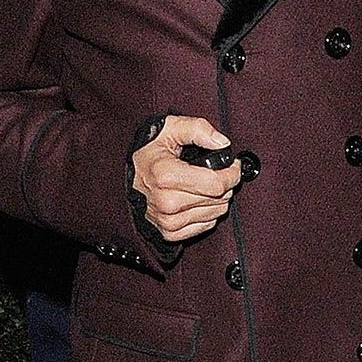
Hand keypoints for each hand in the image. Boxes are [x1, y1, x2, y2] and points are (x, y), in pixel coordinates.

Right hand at [131, 114, 238, 242]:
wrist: (128, 178)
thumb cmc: (150, 153)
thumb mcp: (170, 129)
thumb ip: (197, 129)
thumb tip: (222, 144)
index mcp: (166, 176)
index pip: (216, 184)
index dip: (232, 173)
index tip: (233, 165)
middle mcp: (166, 202)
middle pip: (219, 199)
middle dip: (225, 184)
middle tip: (216, 172)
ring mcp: (168, 220)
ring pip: (216, 213)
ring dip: (217, 198)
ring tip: (204, 184)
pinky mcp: (171, 232)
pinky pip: (206, 225)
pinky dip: (207, 212)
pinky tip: (197, 199)